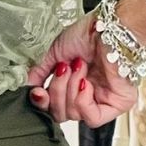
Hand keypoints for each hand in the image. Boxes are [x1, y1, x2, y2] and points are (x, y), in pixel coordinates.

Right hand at [26, 12, 138, 127]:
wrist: (109, 27)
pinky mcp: (117, 104)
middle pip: (60, 114)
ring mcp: (102, 101)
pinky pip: (93, 118)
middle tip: (63, 70)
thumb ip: (40, 72)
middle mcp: (87, 95)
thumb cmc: (89, 34)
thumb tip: (28, 87)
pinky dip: (83, 101)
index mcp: (73, 85)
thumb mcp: (56, 53)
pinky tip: (85, 83)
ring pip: (74, 115)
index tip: (37, 91)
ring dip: (71, 89)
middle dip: (57, 92)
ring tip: (78, 67)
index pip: (53, 107)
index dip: (43, 103)